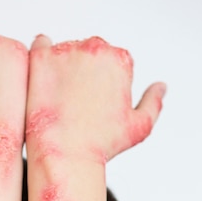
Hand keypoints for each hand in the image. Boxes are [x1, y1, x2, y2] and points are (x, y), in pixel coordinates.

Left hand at [26, 34, 165, 163]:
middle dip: (83, 73)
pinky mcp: (40, 57)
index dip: (105, 84)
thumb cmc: (101, 144)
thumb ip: (153, 102)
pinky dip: (40, 56)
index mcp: (120, 60)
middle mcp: (95, 48)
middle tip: (75, 103)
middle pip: (89, 53)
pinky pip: (40, 45)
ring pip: (65, 51)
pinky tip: (42, 78)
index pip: (113, 62)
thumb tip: (161, 87)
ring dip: (62, 68)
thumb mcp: (139, 127)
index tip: (96, 103)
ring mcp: (66, 51)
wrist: (65, 155)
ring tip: (58, 100)